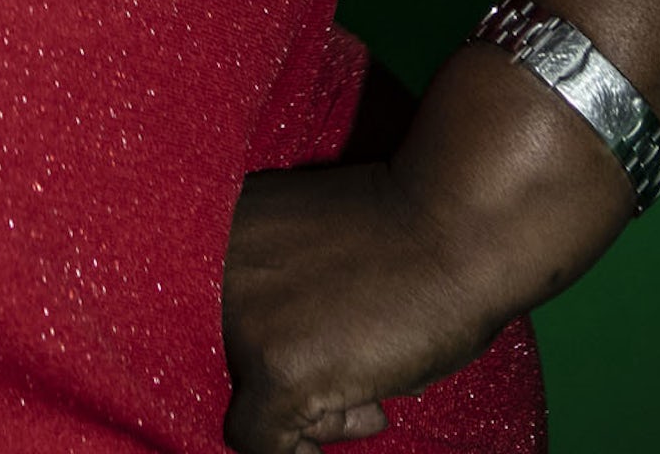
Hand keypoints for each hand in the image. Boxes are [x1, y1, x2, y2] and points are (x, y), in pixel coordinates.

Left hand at [220, 162, 499, 453]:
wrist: (451, 229)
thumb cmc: (395, 233)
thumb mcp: (298, 241)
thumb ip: (265, 281)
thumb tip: (262, 343)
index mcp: (211, 229)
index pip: (208, 313)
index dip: (266, 334)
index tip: (310, 337)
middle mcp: (211, 271)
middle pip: (231, 358)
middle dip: (292, 369)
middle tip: (354, 353)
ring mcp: (241, 321)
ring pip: (251, 403)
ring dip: (312, 404)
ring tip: (369, 362)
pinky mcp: (276, 371)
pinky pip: (260, 442)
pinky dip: (299, 451)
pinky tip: (362, 406)